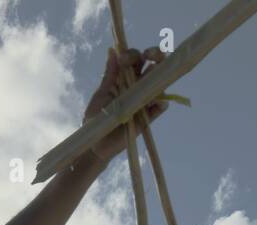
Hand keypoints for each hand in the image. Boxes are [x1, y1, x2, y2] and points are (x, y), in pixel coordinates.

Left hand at [83, 46, 169, 164]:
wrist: (95, 142)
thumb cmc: (96, 118)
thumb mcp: (101, 94)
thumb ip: (110, 75)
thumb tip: (112, 50)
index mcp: (125, 78)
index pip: (136, 59)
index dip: (132, 55)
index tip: (123, 60)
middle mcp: (138, 87)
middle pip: (152, 66)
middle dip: (155, 55)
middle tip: (150, 55)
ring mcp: (144, 101)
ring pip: (159, 84)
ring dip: (160, 76)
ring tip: (155, 74)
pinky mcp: (148, 118)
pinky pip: (159, 108)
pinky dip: (161, 103)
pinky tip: (158, 100)